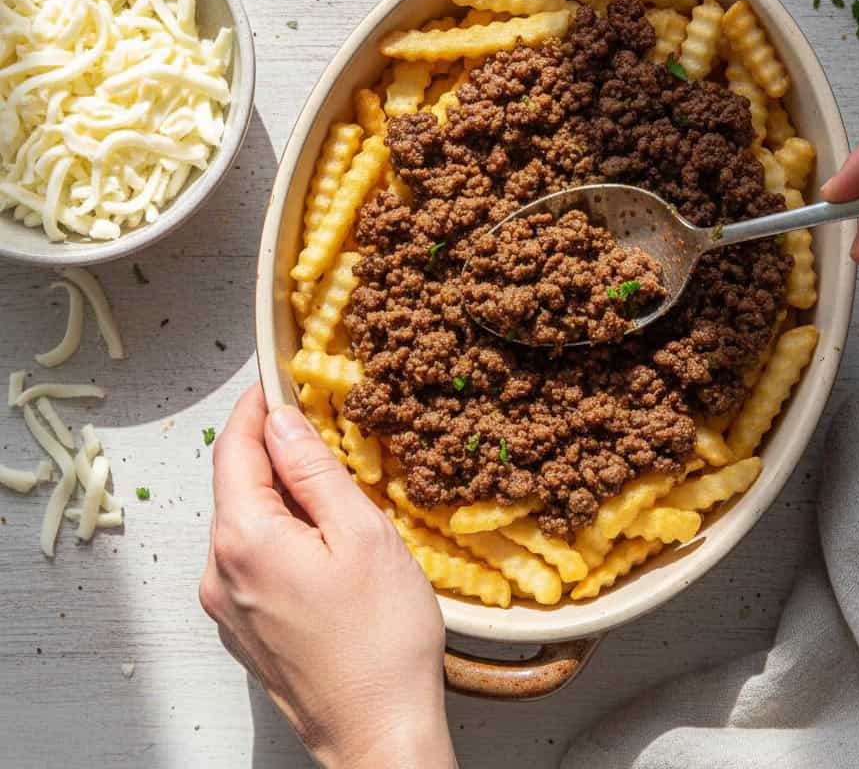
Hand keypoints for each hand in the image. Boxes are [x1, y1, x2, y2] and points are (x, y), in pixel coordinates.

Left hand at [199, 385, 455, 768]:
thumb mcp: (360, 532)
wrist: (379, 734)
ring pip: (246, 524)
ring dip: (279, 495)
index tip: (276, 381)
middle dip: (271, 451)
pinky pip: (253, 561)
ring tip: (332, 490)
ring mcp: (228, 607)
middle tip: (318, 430)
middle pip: (236, 486)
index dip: (255, 409)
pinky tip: (322, 543)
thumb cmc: (382, 637)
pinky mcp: (245, 631)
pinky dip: (279, 534)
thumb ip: (314, 470)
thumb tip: (283, 422)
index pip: (234, 449)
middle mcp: (220, 573)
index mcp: (244, 539)